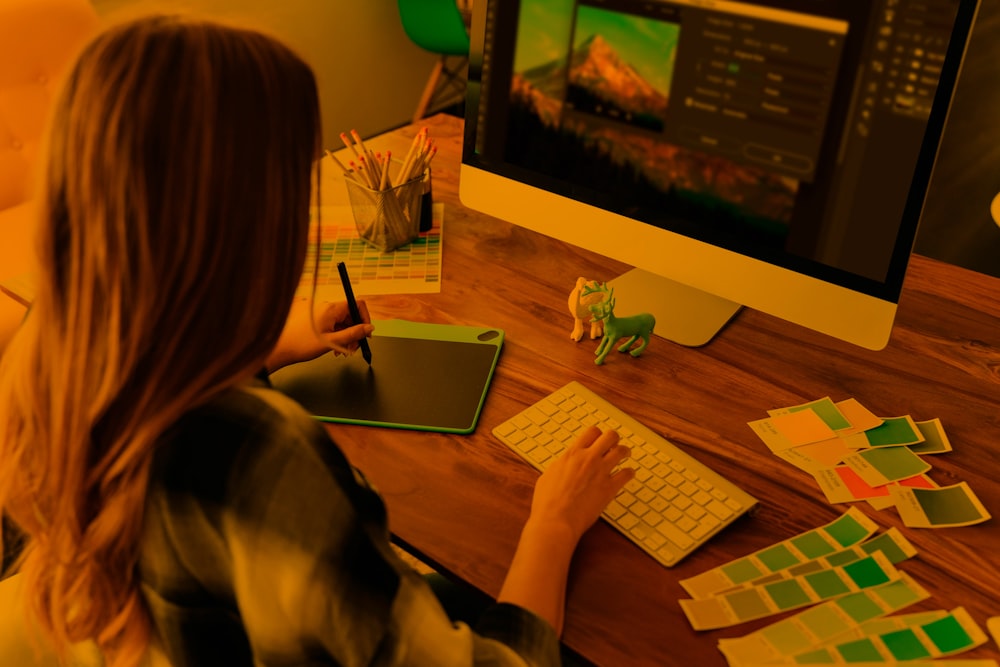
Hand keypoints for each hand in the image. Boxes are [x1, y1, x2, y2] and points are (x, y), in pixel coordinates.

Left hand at [266, 298, 372, 371]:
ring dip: (347, 336)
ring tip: (343, 351)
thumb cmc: (301, 344)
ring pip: (343, 322)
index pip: (357, 304)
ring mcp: (321, 313)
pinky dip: (338, 336)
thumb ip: (353, 334)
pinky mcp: (316, 320)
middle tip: (354, 348)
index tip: (366, 333)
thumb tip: (369, 328)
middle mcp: (327, 307)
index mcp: (332, 309)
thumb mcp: (333, 342)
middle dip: (356, 332)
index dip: (365, 318)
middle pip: (351, 315)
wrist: (280, 348)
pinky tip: (335, 348)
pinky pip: (334, 325)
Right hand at [528, 426, 633, 543]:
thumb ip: (561, 465)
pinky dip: (629, 473)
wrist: (556, 520)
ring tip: (625, 454)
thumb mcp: (549, 475)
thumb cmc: (548, 502)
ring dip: (624, 452)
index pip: (591, 432)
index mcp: (573, 454)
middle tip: (614, 444)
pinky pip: (627, 474)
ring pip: (621, 451)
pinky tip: (627, 474)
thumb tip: (565, 463)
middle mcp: (589, 459)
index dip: (597, 434)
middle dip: (614, 438)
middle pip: (610, 436)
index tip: (599, 438)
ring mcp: (601, 472)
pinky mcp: (609, 488)